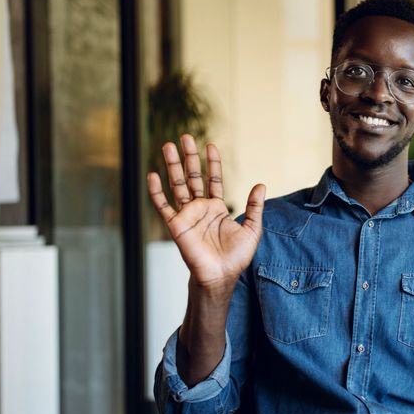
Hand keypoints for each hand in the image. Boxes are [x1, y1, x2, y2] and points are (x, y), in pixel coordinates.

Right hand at [147, 134, 265, 291]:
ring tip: (168, 145)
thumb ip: (255, 207)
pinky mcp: (176, 225)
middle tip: (185, 137)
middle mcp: (200, 208)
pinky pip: (163, 206)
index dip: (212, 163)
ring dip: (172, 166)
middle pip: (192, 177)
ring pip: (177, 185)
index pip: (213, 179)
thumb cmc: (236, 257)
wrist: (221, 276)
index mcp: (217, 207)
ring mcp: (187, 215)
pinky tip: (152, 175)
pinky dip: (156, 192)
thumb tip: (261, 184)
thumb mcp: (252, 229)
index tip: (210, 145)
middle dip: (189, 157)